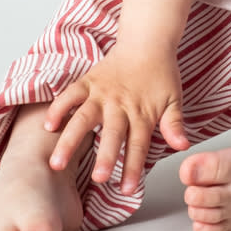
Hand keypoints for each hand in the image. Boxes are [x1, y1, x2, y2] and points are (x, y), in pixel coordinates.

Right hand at [43, 46, 190, 194]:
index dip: (134, 167)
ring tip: (57, 163)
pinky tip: (48, 126)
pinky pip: (70, 95)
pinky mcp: (88, 82)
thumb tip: (183, 146)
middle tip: (99, 178)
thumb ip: (175, 124)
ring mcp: (102, 93)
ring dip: (70, 140)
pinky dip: (58, 108)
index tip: (128, 189)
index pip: (139, 144)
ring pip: (84, 118)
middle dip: (106, 157)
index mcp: (142, 113)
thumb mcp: (174, 99)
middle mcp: (120, 105)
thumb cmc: (162, 73)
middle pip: (112, 134)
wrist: (148, 41)